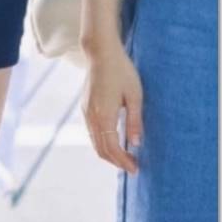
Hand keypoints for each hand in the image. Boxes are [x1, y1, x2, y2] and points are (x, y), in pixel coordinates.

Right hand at [82, 43, 142, 174]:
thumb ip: (135, 121)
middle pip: (101, 149)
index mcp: (105, 115)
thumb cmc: (122, 71)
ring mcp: (86, 111)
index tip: (135, 168)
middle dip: (116, 161)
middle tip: (132, 166)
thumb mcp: (135, 96)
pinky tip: (114, 140)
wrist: (101, 53)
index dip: (123, 161)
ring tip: (125, 156)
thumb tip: (136, 144)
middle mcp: (92, 116)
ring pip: (95, 142)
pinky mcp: (85, 106)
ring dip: (109, 153)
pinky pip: (92, 132)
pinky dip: (102, 142)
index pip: (112, 148)